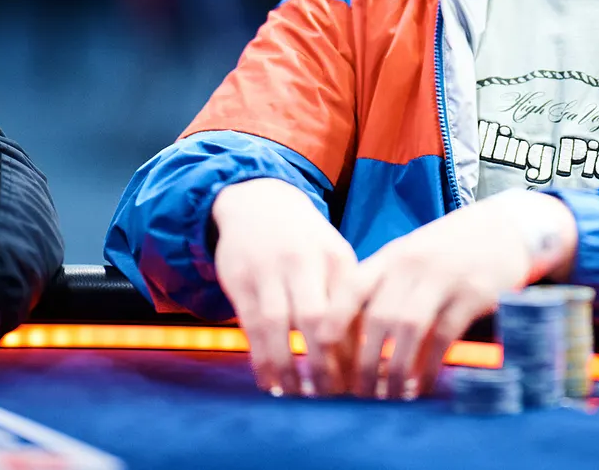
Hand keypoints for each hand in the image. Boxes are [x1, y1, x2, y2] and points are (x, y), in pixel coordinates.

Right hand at [211, 177, 358, 397]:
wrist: (256, 202)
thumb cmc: (305, 242)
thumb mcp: (332, 258)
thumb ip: (346, 300)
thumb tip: (359, 359)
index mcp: (334, 258)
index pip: (348, 310)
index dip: (352, 350)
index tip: (358, 383)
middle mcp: (302, 261)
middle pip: (314, 317)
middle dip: (322, 362)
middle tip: (330, 397)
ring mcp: (267, 270)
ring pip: (277, 324)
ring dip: (287, 366)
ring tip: (297, 397)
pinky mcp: (239, 280)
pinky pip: (249, 325)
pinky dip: (259, 358)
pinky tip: (269, 382)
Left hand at [323, 190, 576, 400]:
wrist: (506, 227)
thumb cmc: (451, 250)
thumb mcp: (412, 257)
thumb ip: (384, 287)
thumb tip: (351, 337)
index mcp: (391, 256)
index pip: (351, 288)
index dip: (332, 323)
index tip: (321, 356)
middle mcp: (413, 265)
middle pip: (377, 317)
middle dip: (364, 362)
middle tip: (359, 394)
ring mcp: (443, 278)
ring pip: (408, 328)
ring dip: (395, 370)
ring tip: (389, 397)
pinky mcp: (473, 293)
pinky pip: (444, 336)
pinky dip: (429, 366)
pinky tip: (421, 386)